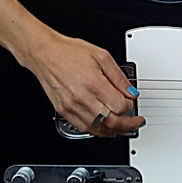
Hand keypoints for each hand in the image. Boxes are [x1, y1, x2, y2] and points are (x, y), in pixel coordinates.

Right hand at [20, 30, 143, 137]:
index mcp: (94, 83)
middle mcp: (82, 98)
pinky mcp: (63, 111)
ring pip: (98, 129)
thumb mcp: (102, 56)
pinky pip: (84, 128)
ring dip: (114, 130)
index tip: (132, 102)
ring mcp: (71, 107)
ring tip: (123, 126)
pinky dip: (97, 130)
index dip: (130, 106)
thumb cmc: (69, 52)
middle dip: (128, 125)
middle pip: (111, 122)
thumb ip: (118, 77)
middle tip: (136, 122)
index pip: (120, 106)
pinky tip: (104, 125)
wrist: (45, 54)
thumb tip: (131, 92)